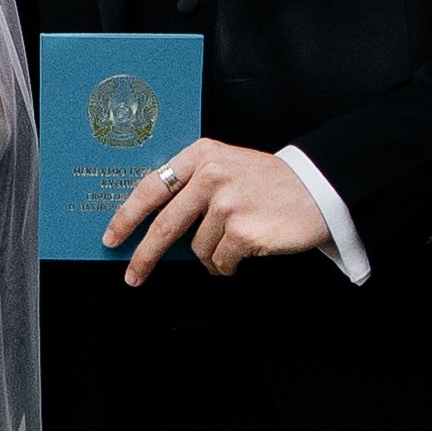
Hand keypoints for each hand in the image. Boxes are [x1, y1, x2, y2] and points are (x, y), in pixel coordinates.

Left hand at [105, 138, 331, 283]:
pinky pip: (219, 261)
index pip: (151, 187)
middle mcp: (211, 175)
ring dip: (210, 256)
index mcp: (202, 155)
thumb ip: (192, 185)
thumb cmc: (270, 183)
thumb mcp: (227, 167)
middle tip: (133, 276)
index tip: (111, 237)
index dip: (127, 216)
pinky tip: (245, 250)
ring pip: (197, 248)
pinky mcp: (242, 230)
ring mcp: (227, 203)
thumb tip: (151, 223)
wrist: (319, 189)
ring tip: (233, 243)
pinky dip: (228, 264)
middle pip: (164, 224)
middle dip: (145, 255)